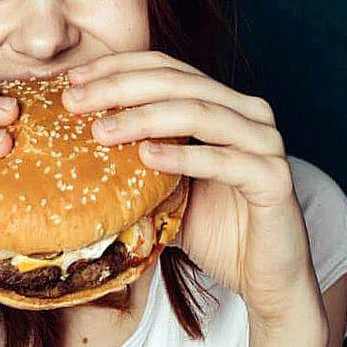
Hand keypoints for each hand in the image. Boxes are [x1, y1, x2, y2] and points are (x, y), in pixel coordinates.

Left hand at [62, 51, 323, 328]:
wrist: (264, 279)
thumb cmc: (215, 230)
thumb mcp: (164, 189)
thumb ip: (135, 162)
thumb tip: (71, 146)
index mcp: (223, 104)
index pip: (166, 68)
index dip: (118, 68)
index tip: (73, 80)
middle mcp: (248, 113)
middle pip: (178, 83)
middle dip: (120, 88)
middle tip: (74, 101)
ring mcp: (266, 143)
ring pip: (199, 113)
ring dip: (144, 118)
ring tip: (101, 130)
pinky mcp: (275, 179)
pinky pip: (225, 161)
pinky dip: (184, 156)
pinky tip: (146, 156)